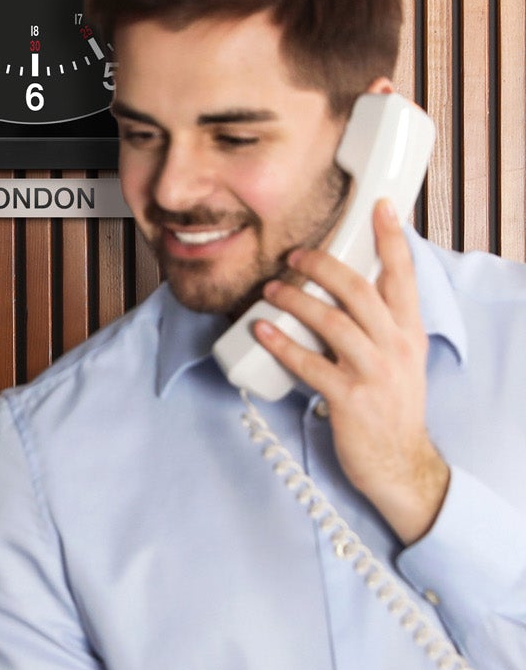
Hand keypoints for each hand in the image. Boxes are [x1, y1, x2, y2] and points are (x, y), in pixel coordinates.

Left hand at [253, 199, 449, 543]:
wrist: (401, 462)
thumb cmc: (391, 406)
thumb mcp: (399, 358)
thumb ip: (379, 324)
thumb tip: (345, 289)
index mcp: (408, 332)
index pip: (403, 277)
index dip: (392, 239)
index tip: (380, 207)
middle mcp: (395, 347)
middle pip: (359, 291)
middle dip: (323, 265)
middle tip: (295, 253)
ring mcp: (374, 373)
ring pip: (332, 322)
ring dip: (295, 300)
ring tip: (270, 290)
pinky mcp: (349, 398)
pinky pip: (309, 363)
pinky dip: (281, 343)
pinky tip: (261, 330)